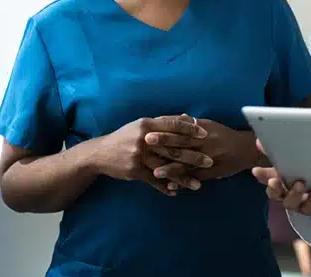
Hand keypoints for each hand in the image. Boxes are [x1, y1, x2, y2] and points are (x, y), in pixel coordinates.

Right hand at [95, 115, 209, 195]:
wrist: (100, 153)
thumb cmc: (125, 137)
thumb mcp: (142, 125)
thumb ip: (164, 122)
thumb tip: (187, 117)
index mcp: (147, 124)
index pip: (173, 125)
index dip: (190, 129)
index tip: (206, 134)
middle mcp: (144, 138)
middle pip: (173, 147)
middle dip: (193, 155)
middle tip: (210, 161)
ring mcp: (139, 155)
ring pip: (166, 167)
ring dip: (183, 177)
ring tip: (198, 184)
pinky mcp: (134, 170)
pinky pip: (153, 180)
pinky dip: (165, 187)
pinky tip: (177, 193)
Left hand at [146, 119, 258, 186]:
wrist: (245, 150)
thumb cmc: (225, 135)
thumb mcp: (210, 125)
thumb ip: (192, 123)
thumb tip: (177, 116)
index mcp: (202, 129)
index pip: (180, 128)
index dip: (164, 129)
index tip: (148, 129)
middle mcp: (205, 142)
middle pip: (181, 143)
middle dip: (162, 144)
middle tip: (144, 144)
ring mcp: (208, 158)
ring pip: (186, 163)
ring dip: (170, 168)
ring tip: (154, 172)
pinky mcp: (211, 172)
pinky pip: (194, 177)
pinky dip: (182, 182)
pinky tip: (170, 186)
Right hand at [252, 140, 310, 215]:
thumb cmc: (305, 171)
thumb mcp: (293, 160)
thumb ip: (277, 151)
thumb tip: (259, 141)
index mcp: (279, 179)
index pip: (266, 177)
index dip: (261, 175)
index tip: (256, 170)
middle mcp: (284, 193)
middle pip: (274, 193)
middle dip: (273, 188)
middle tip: (274, 181)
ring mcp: (296, 202)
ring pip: (289, 202)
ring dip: (293, 193)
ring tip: (300, 184)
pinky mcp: (309, 208)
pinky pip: (308, 208)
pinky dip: (310, 201)